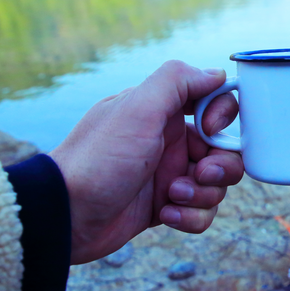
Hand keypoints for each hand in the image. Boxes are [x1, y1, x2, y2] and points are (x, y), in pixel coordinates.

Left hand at [48, 60, 243, 263]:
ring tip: (172, 197)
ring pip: (216, 185)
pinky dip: (191, 216)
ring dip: (203, 194)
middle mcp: (169, 142)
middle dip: (221, 166)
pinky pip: (201, 212)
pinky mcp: (165, 207)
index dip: (222, 117)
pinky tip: (165, 215)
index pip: (214, 103)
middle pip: (224, 150)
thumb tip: (216, 74)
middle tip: (200, 174)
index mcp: (163, 113)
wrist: (65, 216)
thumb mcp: (136, 109)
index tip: (208, 129)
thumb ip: (177, 81)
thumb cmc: (98, 159)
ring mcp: (168, 176)